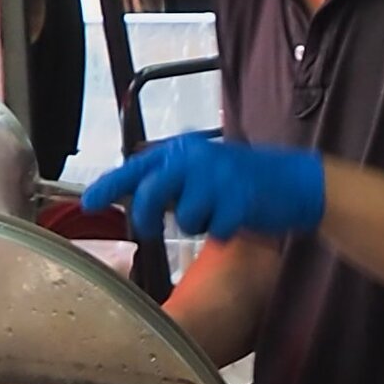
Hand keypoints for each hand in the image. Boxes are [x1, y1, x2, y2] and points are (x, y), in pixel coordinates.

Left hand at [84, 134, 324, 243]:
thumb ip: (168, 182)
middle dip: (146, 216)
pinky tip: (237, 219)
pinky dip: (223, 232)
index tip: (88, 203)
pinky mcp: (239, 199)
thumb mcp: (200, 172)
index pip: (137, 167)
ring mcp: (218, 177)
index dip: (110, 186)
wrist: (294, 182)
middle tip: (148, 227)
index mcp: (183, 151)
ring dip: (198, 224)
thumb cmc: (242, 181)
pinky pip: (215, 231)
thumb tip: (132, 199)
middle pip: (151, 193)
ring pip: (185, 218)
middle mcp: (196, 158)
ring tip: (218, 212)